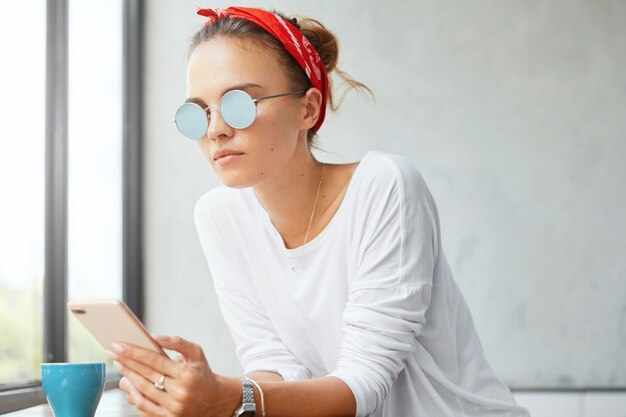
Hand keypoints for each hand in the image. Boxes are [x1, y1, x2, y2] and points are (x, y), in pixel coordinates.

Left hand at [107, 335, 239, 416]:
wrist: (215, 400)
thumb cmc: (202, 373)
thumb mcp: (196, 353)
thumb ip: (178, 342)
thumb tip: (155, 337)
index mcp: (186, 374)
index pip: (154, 361)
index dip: (133, 352)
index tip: (118, 345)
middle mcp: (180, 392)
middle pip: (145, 376)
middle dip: (126, 363)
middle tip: (113, 353)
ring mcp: (173, 407)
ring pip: (142, 393)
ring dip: (127, 379)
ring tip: (120, 367)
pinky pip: (144, 408)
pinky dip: (134, 396)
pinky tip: (129, 385)